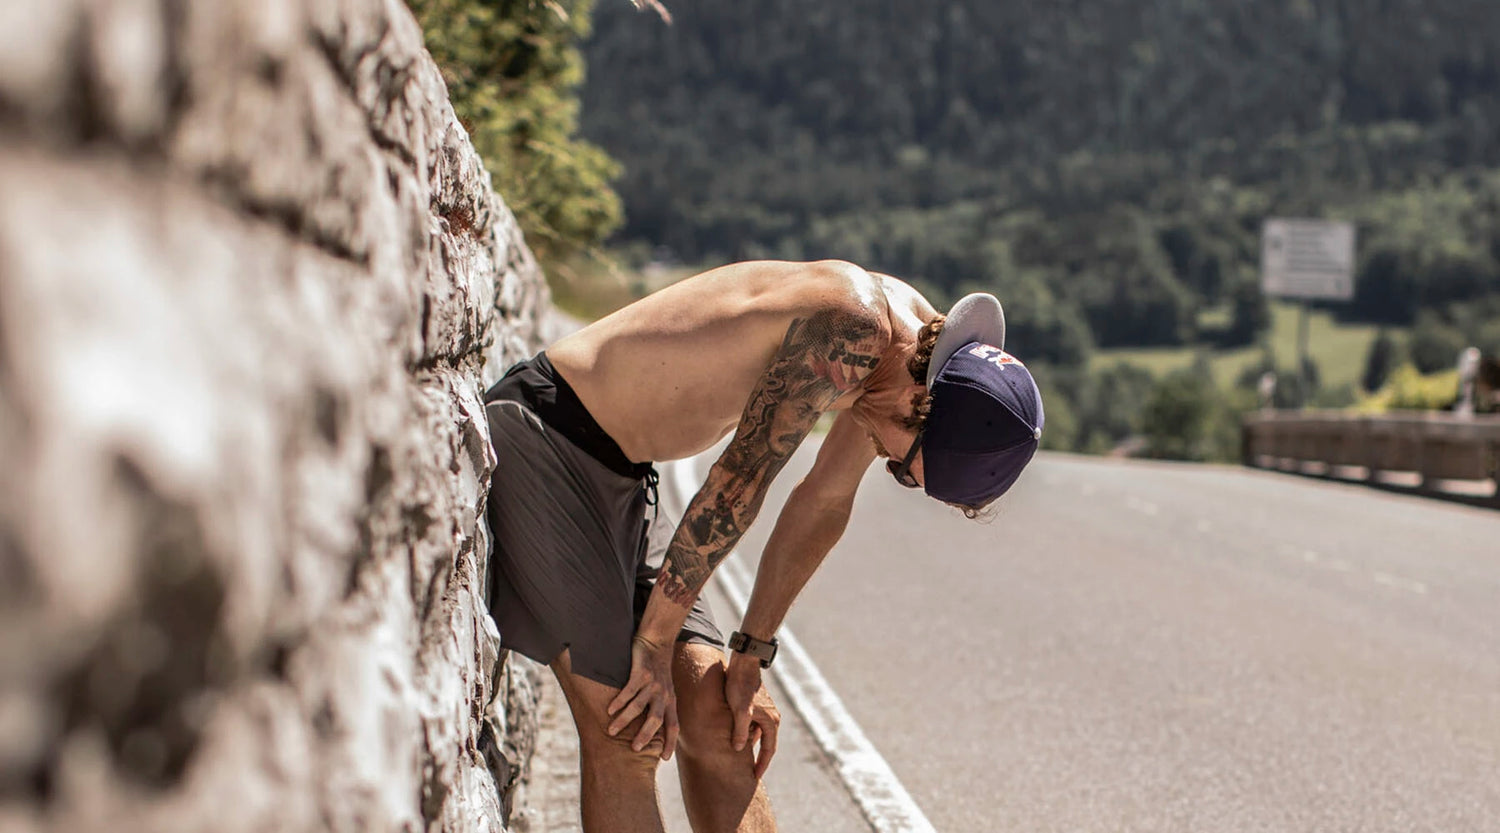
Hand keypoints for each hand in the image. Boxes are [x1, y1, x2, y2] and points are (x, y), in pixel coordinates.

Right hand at [607, 635, 678, 759]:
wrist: (657, 642)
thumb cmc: (658, 670)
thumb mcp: (665, 690)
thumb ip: (660, 707)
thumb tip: (651, 730)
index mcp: (670, 701)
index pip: (673, 726)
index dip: (670, 742)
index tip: (664, 759)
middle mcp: (664, 694)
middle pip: (656, 719)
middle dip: (645, 735)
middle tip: (634, 749)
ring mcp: (653, 684)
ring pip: (638, 707)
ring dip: (624, 720)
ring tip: (611, 731)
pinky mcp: (642, 673)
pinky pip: (629, 691)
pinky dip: (619, 701)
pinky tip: (610, 709)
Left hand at [725, 652, 780, 778]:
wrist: (744, 663)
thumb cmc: (740, 686)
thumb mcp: (739, 711)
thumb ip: (739, 731)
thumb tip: (738, 749)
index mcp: (770, 721)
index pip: (769, 749)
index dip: (762, 764)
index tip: (755, 776)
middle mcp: (772, 717)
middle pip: (766, 743)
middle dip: (759, 757)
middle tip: (750, 771)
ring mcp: (765, 710)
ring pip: (759, 733)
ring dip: (752, 744)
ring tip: (741, 756)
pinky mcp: (758, 704)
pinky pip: (754, 724)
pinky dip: (748, 732)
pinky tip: (737, 734)